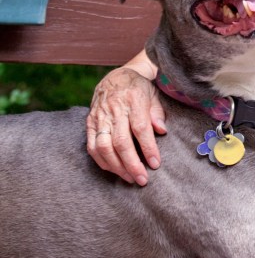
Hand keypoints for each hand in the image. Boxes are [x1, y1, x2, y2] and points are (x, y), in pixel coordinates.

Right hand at [86, 66, 165, 184]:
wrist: (115, 77)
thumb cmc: (139, 89)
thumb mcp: (154, 94)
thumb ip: (158, 113)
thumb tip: (162, 130)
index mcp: (133, 100)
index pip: (140, 128)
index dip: (148, 148)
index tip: (155, 164)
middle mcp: (114, 109)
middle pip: (121, 141)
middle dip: (132, 164)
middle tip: (142, 180)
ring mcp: (99, 117)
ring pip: (104, 147)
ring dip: (116, 166)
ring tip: (130, 178)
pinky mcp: (89, 123)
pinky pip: (92, 146)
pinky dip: (102, 161)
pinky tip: (115, 170)